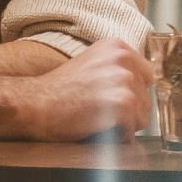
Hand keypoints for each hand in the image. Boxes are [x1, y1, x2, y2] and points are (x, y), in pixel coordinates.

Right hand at [23, 38, 152, 141]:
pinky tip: (98, 127)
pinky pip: (133, 128)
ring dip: (123, 123)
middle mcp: (122, 58)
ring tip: (97, 118)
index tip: (110, 98)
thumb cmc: (59, 91)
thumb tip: (141, 86)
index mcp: (116, 46)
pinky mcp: (123, 102)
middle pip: (145, 96)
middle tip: (100, 110)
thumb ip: (116, 69)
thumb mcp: (91, 65)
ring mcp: (123, 79)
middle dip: (128, 110)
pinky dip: (118, 135)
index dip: (130, 92)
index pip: (145, 75)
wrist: (36, 104)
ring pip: (142, 115)